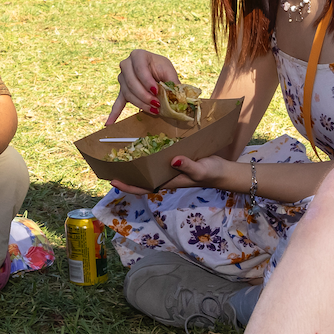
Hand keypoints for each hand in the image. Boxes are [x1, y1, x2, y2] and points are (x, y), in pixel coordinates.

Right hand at [105, 50, 180, 124]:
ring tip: (153, 111)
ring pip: (128, 93)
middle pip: (131, 83)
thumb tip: (177, 98)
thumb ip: (172, 82)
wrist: (155, 68)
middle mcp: (126, 65)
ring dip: (140, 104)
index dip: (147, 81)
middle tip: (157, 104)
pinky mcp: (122, 90)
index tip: (156, 90)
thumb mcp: (168, 71)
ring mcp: (122, 78)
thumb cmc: (161, 68)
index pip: (140, 69)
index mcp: (138, 55)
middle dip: (144, 96)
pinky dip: (114, 113)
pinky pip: (118, 102)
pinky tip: (109, 123)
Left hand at [108, 154, 233, 196]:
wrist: (223, 172)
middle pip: (142, 179)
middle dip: (127, 175)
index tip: (113, 181)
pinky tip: (143, 147)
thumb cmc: (212, 172)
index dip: (128, 185)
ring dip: (135, 165)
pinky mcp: (176, 162)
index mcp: (169, 181)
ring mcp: (170, 170)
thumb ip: (187, 165)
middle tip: (110, 166)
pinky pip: (158, 161)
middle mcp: (166, 176)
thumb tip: (173, 160)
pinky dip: (149, 156)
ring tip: (121, 156)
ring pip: (148, 170)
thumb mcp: (201, 169)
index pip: (144, 186)